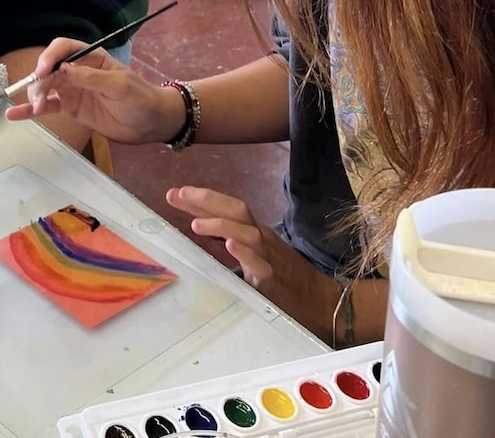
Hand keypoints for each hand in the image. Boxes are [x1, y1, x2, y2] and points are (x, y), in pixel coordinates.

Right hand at [4, 38, 185, 144]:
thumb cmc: (141, 99)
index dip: (50, 57)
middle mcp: (79, 71)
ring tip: (35, 108)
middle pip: (50, 69)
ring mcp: (73, 90)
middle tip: (38, 97)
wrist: (152, 123)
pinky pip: (48, 106)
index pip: (64, 48)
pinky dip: (31, 110)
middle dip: (40, 81)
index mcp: (92, 58)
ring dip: (35, 95)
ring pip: (46, 87)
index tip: (42, 71)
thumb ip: (90, 78)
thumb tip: (64, 69)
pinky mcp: (71, 108)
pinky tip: (15, 114)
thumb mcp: (119, 85)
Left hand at [167, 185, 338, 337]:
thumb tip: (200, 228)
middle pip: (236, 210)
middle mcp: (261, 238)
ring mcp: (269, 256)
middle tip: (176, 195)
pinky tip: (230, 246)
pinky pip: (260, 263)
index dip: (201, 199)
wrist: (320, 301)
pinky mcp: (274, 278)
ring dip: (220, 225)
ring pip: (247, 233)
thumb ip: (231, 242)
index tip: (174, 193)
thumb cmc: (284, 277)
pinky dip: (245, 253)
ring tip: (195, 223)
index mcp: (253, 233)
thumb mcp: (253, 255)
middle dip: (206, 200)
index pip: (227, 209)